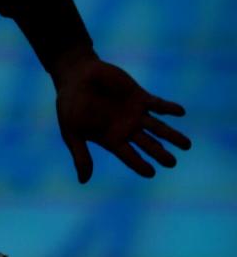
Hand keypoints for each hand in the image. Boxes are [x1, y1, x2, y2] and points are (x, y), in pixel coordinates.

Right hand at [54, 57, 191, 182]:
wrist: (75, 76)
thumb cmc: (70, 104)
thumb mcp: (71, 132)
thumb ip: (80, 155)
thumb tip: (83, 181)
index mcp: (112, 139)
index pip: (130, 156)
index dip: (140, 164)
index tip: (151, 172)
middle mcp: (127, 129)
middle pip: (149, 145)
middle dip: (161, 154)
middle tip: (172, 163)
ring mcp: (134, 113)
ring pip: (158, 128)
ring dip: (172, 136)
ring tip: (186, 145)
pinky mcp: (139, 96)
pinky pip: (158, 104)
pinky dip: (169, 108)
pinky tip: (180, 112)